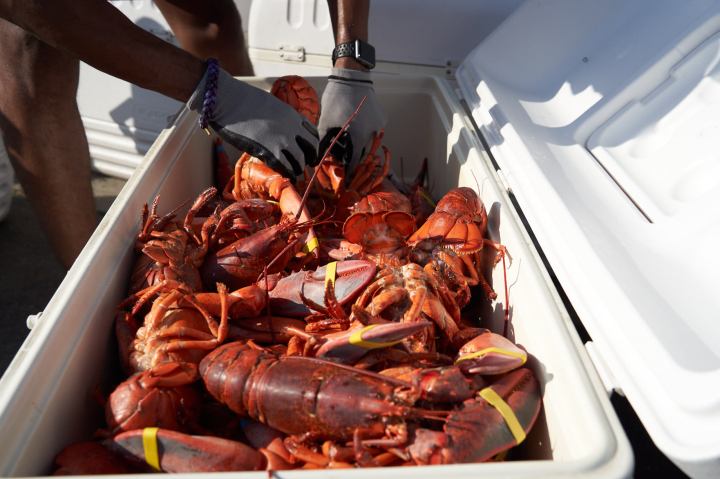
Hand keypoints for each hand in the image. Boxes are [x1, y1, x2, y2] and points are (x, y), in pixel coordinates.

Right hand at [189, 66, 317, 179]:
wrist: (227, 99)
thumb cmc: (242, 100)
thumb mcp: (270, 105)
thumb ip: (280, 117)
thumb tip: (278, 125)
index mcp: (293, 115)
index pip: (313, 135)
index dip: (312, 146)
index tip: (308, 153)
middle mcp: (292, 128)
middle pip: (310, 150)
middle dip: (308, 160)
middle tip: (302, 166)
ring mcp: (282, 140)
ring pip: (299, 161)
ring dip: (297, 169)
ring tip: (293, 173)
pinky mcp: (269, 151)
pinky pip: (285, 167)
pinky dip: (287, 173)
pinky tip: (285, 176)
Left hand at [318, 68, 385, 169]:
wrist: (352, 76)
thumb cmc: (337, 99)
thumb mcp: (325, 122)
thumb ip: (322, 142)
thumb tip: (318, 158)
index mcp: (359, 137)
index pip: (355, 162)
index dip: (349, 170)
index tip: (344, 176)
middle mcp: (373, 134)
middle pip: (362, 153)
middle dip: (352, 156)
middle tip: (341, 155)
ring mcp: (379, 126)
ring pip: (369, 143)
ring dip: (359, 145)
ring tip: (347, 140)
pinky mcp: (382, 118)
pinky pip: (374, 131)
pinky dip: (365, 133)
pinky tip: (355, 127)